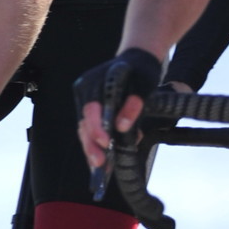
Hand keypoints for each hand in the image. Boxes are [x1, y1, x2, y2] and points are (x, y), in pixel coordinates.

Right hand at [75, 47, 162, 171]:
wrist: (138, 60)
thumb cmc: (142, 71)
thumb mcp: (145, 85)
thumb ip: (134, 104)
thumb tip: (123, 127)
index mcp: (97, 81)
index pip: (92, 108)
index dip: (97, 127)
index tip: (105, 142)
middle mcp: (85, 89)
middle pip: (84, 121)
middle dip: (91, 144)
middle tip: (99, 164)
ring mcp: (84, 97)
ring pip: (84, 127)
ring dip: (91, 147)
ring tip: (99, 169)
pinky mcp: (89, 106)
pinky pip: (88, 126)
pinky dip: (94, 142)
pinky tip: (100, 160)